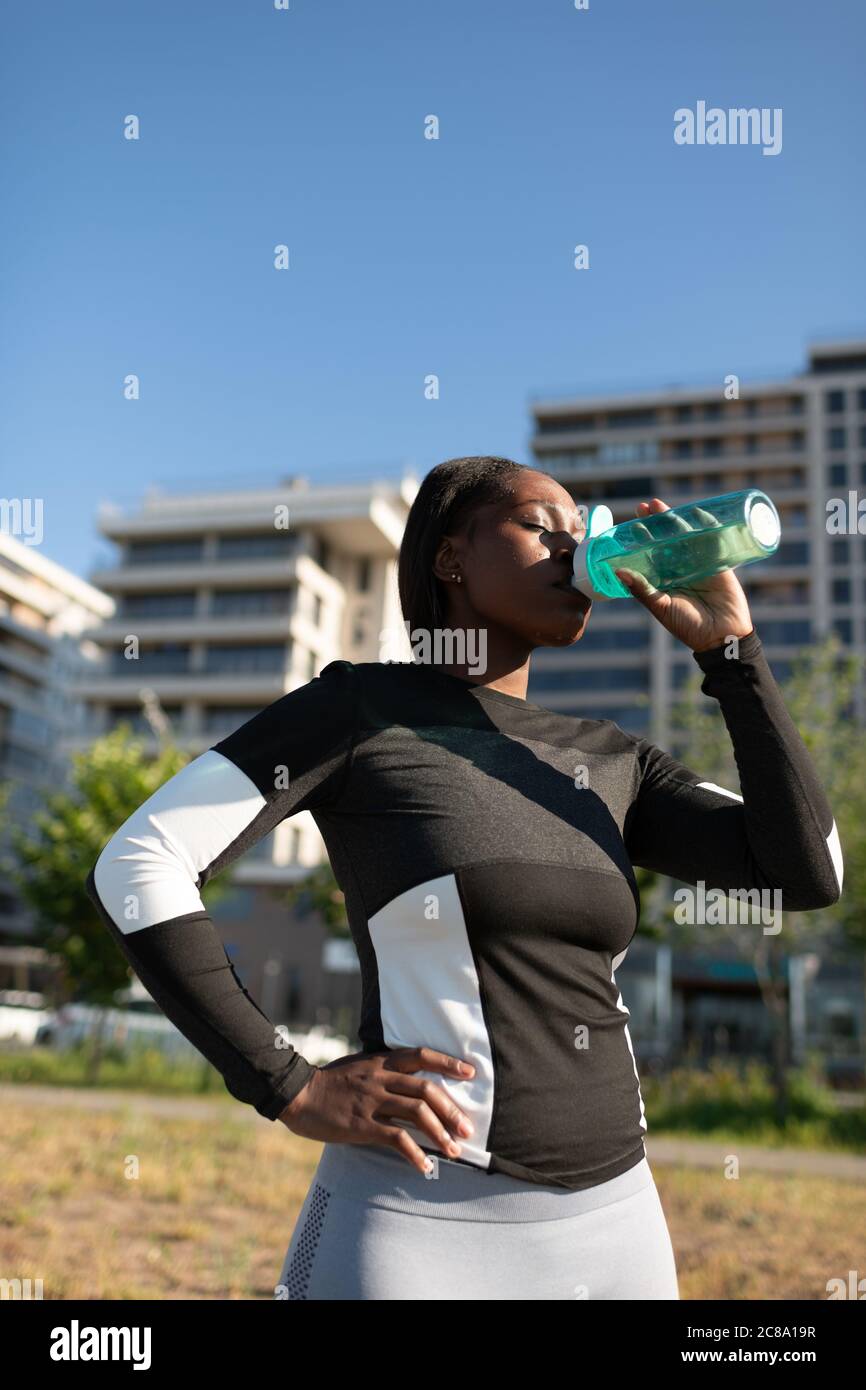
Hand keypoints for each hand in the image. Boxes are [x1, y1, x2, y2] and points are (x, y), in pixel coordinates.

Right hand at [277, 1046, 476, 1174]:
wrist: (298, 1094)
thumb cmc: (330, 1082)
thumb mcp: (359, 1066)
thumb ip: (383, 1071)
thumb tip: (408, 1080)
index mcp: (382, 1062)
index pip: (421, 1055)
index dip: (448, 1063)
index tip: (470, 1072)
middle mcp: (381, 1078)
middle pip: (426, 1090)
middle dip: (452, 1110)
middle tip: (467, 1129)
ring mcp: (372, 1101)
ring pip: (416, 1114)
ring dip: (440, 1133)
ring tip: (455, 1150)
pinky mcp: (362, 1125)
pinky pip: (396, 1138)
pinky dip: (415, 1154)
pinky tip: (425, 1166)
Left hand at [613, 498, 753, 653]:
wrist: (721, 636)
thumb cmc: (688, 626)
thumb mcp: (661, 607)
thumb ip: (642, 589)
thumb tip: (619, 572)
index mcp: (664, 579)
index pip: (650, 553)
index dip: (642, 538)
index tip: (632, 523)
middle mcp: (680, 569)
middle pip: (667, 540)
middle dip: (656, 523)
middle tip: (645, 507)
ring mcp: (699, 564)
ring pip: (686, 536)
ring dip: (675, 520)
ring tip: (661, 505)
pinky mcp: (718, 563)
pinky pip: (712, 541)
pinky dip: (706, 526)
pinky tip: (697, 513)